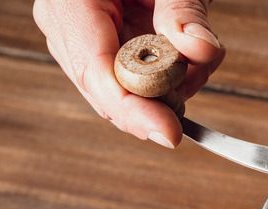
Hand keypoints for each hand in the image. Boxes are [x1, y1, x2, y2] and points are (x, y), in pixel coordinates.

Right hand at [33, 0, 224, 147]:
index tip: (172, 135)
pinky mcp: (104, 46)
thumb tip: (201, 50)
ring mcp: (82, 39)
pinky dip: (168, 79)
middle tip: (199, 75)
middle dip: (161, 99)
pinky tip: (187, 59)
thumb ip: (184, 9)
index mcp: (69, 1)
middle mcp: (66, 24)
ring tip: (199, 53)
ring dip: (171, 88)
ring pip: (124, 93)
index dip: (134, 111)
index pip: (96, 72)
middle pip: (107, 92)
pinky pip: (132, 81)